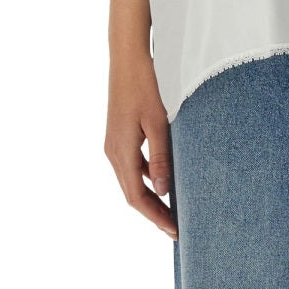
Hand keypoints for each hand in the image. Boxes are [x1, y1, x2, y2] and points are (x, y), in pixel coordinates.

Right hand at [104, 51, 177, 239]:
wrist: (127, 57)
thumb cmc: (145, 85)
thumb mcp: (157, 121)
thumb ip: (161, 157)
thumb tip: (164, 191)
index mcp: (121, 152)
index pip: (137, 197)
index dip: (156, 217)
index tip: (175, 231)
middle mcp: (113, 152)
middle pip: (132, 193)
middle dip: (153, 212)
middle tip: (176, 228)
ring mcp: (113, 143)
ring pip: (131, 181)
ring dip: (149, 197)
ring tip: (171, 209)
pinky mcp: (118, 135)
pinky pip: (131, 166)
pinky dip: (145, 179)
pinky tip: (161, 179)